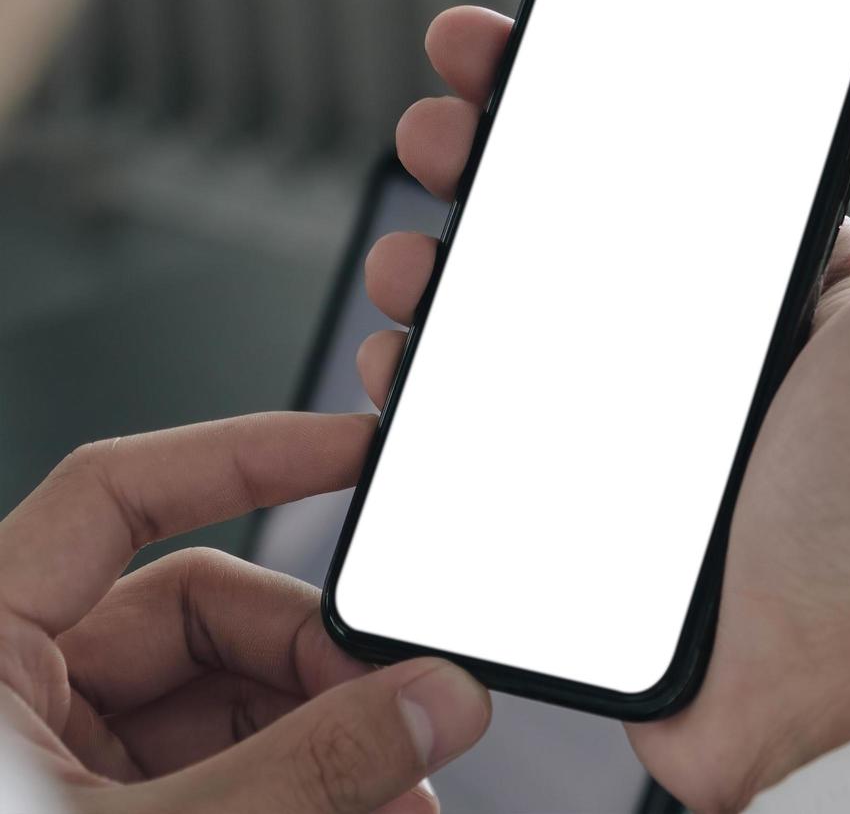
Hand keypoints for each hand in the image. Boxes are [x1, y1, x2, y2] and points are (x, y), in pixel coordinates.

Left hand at [0, 413, 492, 812]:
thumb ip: (301, 768)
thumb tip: (428, 700)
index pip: (116, 495)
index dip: (243, 455)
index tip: (353, 450)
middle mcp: (14, 694)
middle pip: (205, 611)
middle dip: (324, 661)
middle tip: (411, 710)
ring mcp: (58, 765)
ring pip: (228, 703)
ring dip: (331, 740)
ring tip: (407, 799)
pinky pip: (227, 773)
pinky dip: (302, 790)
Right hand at [376, 0, 849, 811]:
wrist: (829, 694)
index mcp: (808, 278)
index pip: (687, 142)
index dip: (596, 78)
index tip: (517, 46)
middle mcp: (728, 338)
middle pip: (585, 212)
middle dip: (499, 153)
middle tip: (441, 131)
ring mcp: (653, 416)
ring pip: (524, 303)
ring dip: (451, 256)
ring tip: (415, 251)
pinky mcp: (592, 489)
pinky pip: (496, 408)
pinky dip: (440, 373)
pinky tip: (413, 358)